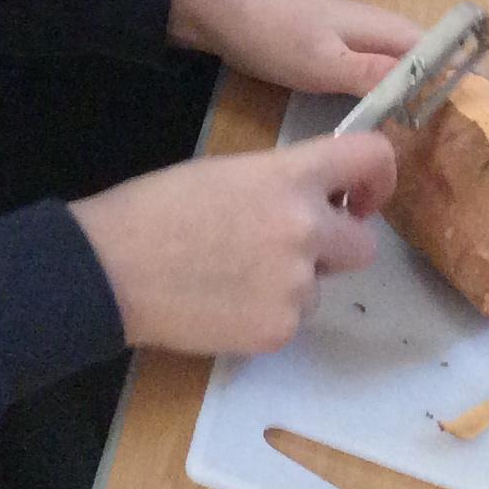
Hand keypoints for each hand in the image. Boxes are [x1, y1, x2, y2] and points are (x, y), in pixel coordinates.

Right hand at [68, 131, 398, 354]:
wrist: (109, 271)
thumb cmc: (154, 209)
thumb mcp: (224, 172)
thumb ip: (280, 182)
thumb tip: (316, 200)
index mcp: (288, 178)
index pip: (370, 158)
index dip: (379, 176)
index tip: (363, 196)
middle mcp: (305, 230)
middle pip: (364, 243)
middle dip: (333, 245)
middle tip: (285, 245)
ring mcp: (296, 286)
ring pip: (321, 285)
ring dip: (293, 281)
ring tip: (231, 275)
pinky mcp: (279, 330)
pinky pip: (292, 318)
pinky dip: (266, 312)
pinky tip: (221, 301)